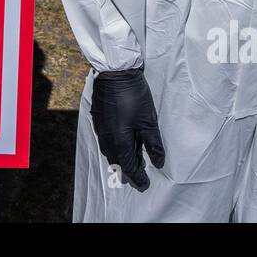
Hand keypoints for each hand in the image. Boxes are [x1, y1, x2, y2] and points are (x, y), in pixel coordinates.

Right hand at [89, 68, 164, 191]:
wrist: (115, 72)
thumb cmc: (134, 96)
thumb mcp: (148, 121)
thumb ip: (153, 144)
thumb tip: (158, 163)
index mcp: (118, 141)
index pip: (128, 167)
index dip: (137, 177)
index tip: (145, 185)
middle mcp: (106, 138)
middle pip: (116, 161)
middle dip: (128, 170)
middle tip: (139, 175)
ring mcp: (100, 128)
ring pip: (110, 151)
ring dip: (121, 158)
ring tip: (132, 159)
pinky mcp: (98, 118)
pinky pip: (106, 140)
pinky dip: (115, 146)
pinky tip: (123, 141)